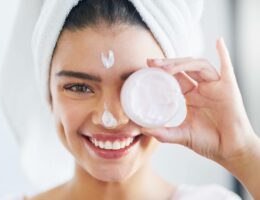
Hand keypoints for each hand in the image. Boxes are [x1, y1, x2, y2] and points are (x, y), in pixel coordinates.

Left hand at [142, 38, 255, 162]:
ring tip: (165, 67)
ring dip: (182, 63)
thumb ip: (163, 133)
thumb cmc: (209, 142)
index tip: (147, 66)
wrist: (231, 151)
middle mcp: (202, 88)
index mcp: (192, 97)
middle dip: (168, 63)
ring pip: (199, 65)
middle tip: (151, 62)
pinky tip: (218, 41)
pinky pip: (226, 67)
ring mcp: (215, 86)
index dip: (162, 71)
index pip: (175, 78)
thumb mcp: (182, 135)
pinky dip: (223, 53)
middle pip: (184, 68)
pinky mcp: (229, 87)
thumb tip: (141, 128)